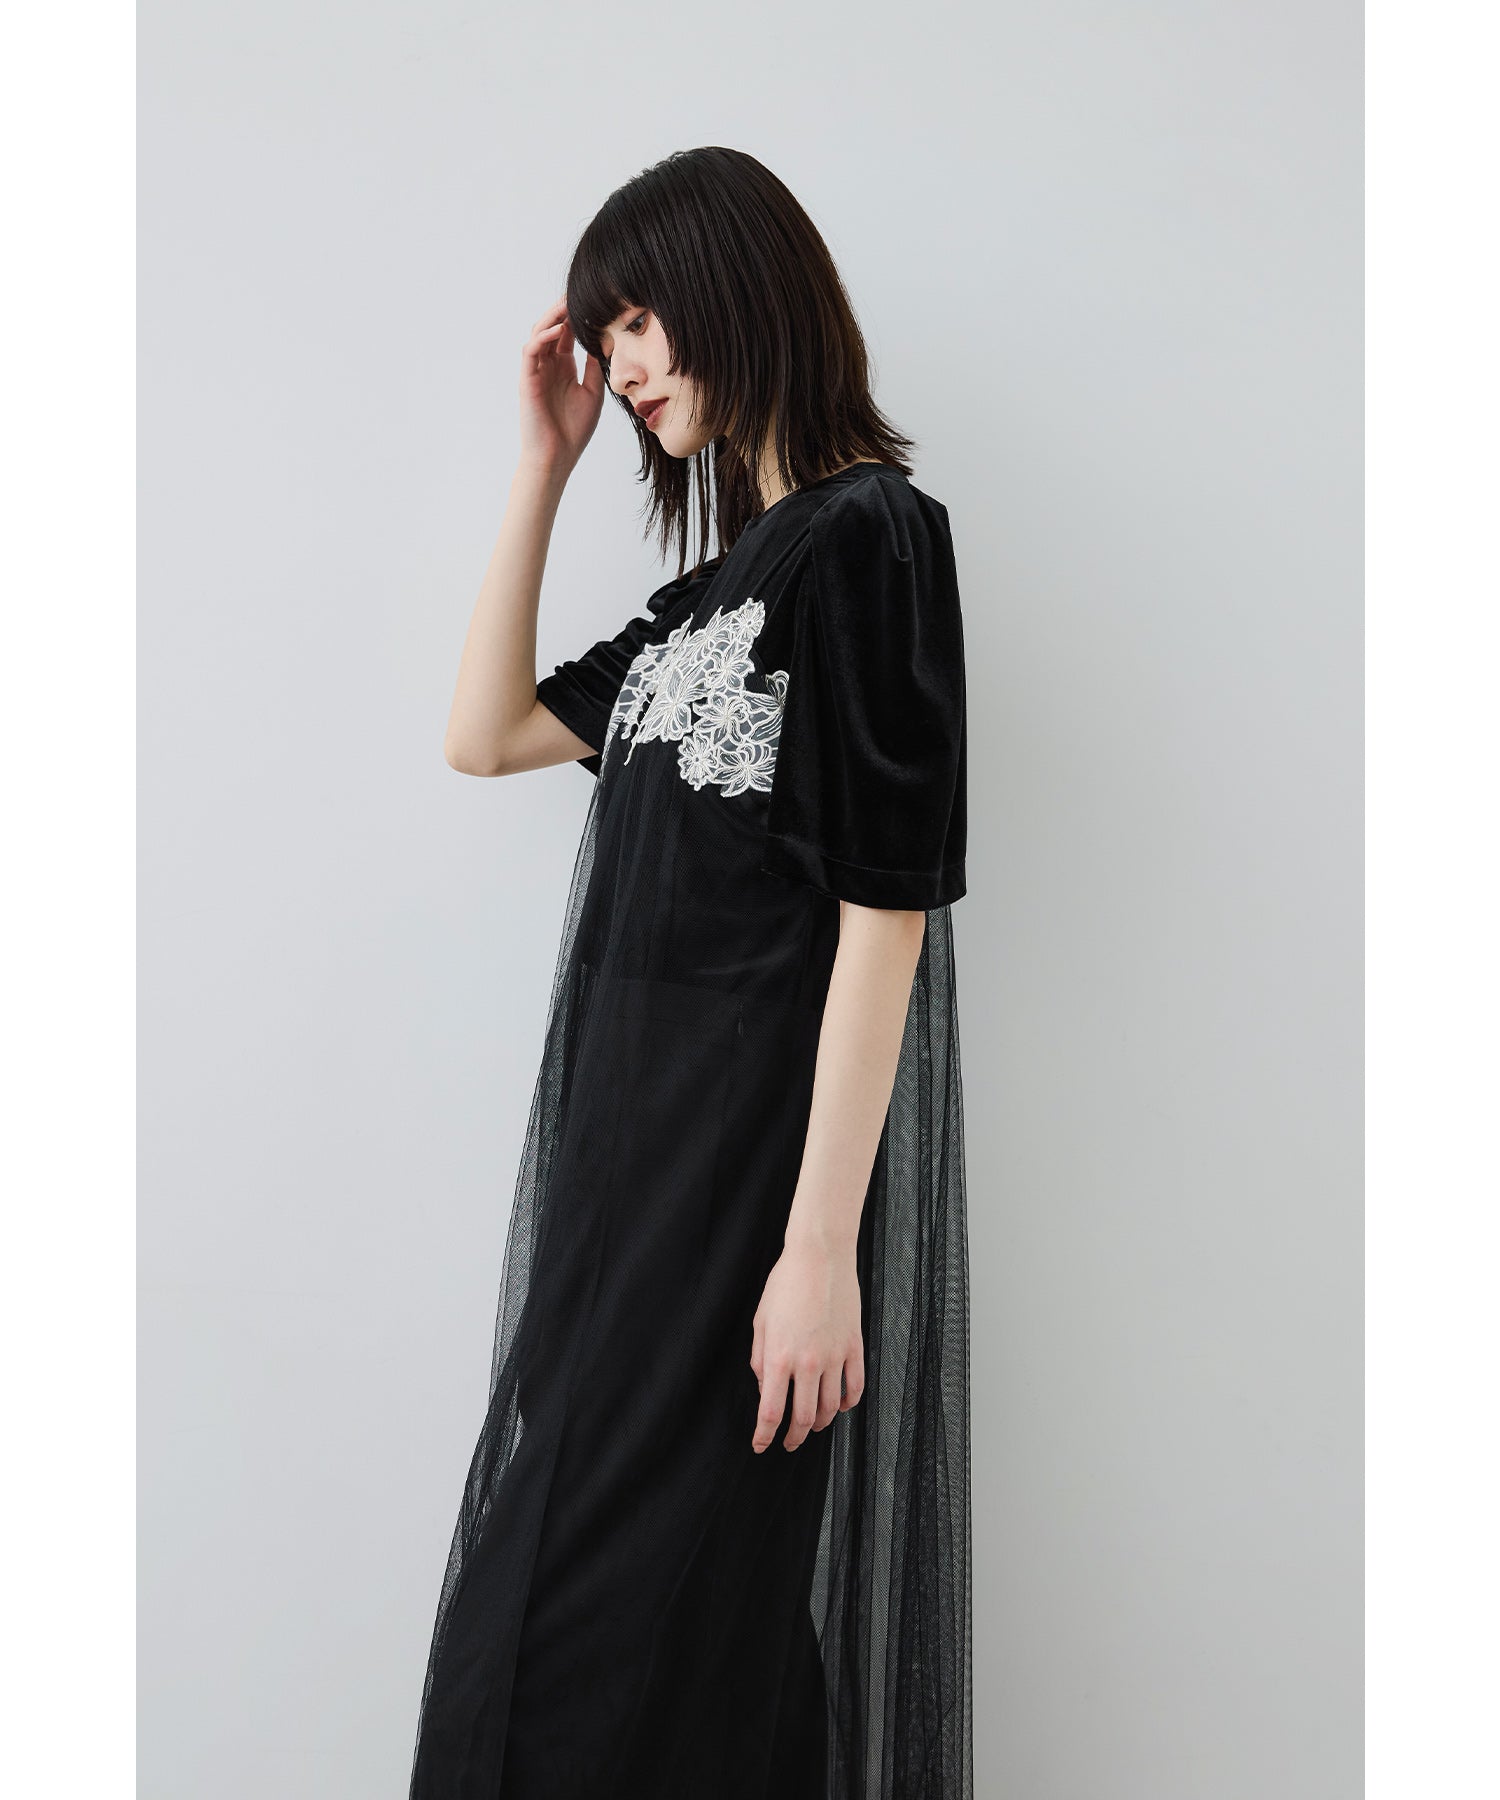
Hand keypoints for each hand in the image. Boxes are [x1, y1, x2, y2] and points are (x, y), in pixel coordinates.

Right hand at [517, 295, 605, 479]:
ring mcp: (536, 372)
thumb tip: (603, 342)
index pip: (568, 335)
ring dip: (551, 318)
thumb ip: (594, 368)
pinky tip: (557, 330)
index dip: (577, 317)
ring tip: (566, 304)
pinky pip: (530, 351)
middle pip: (552, 328)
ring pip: (538, 334)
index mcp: (563, 369)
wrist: (557, 458)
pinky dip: (542, 338)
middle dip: (563, 310)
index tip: (593, 300)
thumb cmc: (573, 432)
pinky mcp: (527, 380)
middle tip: (577, 292)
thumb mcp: (593, 394)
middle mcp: (548, 366)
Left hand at [748, 1232, 864, 1452]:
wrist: (820, 1257)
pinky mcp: (855, 1346)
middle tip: (788, 1444)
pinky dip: (848, 1403)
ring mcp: (835, 1356)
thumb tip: (766, 1386)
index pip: (771, 1412)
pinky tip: (840, 1406)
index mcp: (780, 1356)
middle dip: (793, 1437)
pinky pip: (855, 1386)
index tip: (761, 1446)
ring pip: (830, 1407)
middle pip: (802, 1418)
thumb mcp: (761, 1321)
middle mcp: (809, 1362)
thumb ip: (760, 1358)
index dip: (765, 1435)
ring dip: (819, 1423)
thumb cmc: (786, 1284)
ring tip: (811, 1426)